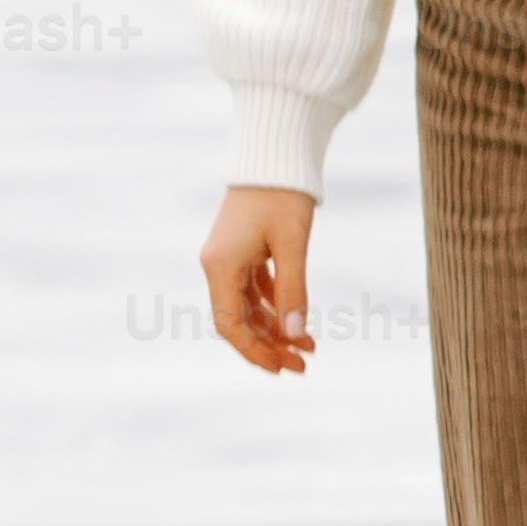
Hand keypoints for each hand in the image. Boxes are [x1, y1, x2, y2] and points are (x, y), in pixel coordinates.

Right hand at [200, 186, 320, 373]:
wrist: (276, 158)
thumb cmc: (283, 196)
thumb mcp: (293, 245)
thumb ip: (293, 290)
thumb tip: (296, 336)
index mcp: (220, 266)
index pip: (230, 324)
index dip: (254, 351)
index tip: (283, 367)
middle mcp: (218, 266)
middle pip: (238, 321)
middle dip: (269, 346)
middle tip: (303, 365)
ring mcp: (229, 260)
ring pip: (248, 308)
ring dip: (275, 329)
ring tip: (309, 348)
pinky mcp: (242, 253)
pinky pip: (256, 291)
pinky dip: (276, 307)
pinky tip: (300, 322)